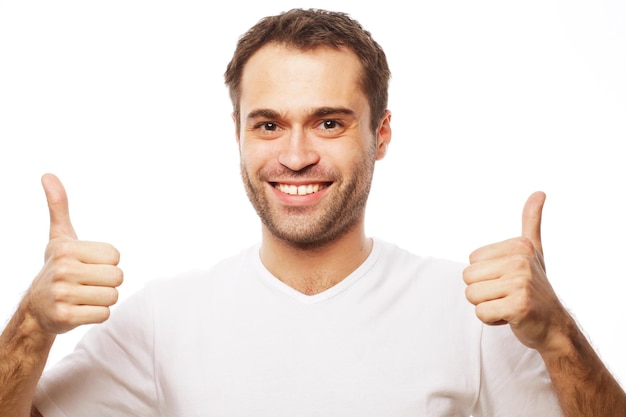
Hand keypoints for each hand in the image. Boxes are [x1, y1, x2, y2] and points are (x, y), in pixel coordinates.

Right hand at [24, 174, 122, 334]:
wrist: (36, 309)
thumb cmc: (56, 268)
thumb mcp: (59, 237)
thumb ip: (59, 207)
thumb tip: (48, 175)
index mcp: (67, 249)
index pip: (116, 256)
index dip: (107, 263)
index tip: (88, 265)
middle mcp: (63, 270)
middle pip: (118, 277)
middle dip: (107, 282)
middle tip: (87, 283)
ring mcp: (62, 295)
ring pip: (112, 296)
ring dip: (102, 299)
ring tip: (83, 296)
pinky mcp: (66, 317)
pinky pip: (104, 315)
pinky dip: (96, 314)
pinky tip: (80, 310)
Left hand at [463, 192, 568, 351]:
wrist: (554, 325)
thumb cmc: (536, 287)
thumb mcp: (534, 251)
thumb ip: (531, 221)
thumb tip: (539, 192)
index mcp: (520, 245)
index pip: (471, 260)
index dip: (484, 275)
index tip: (507, 280)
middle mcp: (521, 261)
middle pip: (467, 277)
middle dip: (482, 291)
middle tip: (506, 294)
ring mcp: (521, 283)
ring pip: (471, 295)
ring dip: (486, 306)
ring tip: (508, 304)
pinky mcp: (519, 306)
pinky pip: (481, 313)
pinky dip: (491, 320)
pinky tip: (510, 317)